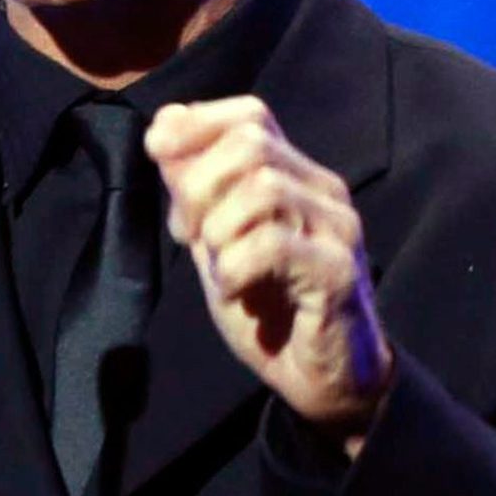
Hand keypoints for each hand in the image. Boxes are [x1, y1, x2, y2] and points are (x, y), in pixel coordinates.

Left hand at [146, 96, 393, 451]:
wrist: (324, 380)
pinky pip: (272, 245)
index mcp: (297, 177)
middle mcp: (324, 192)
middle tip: (190, 234)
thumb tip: (162, 134)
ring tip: (220, 268)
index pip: (253, 114)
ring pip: (263, 189)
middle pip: (252, 144)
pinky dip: (235, 267)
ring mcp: (337, 230)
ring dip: (219, 231)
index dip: (198, 122)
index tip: (156, 149)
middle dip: (199, 185)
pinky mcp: (339, 272)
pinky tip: (234, 291)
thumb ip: (195, 195)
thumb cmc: (271, 310)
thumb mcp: (218, 246)